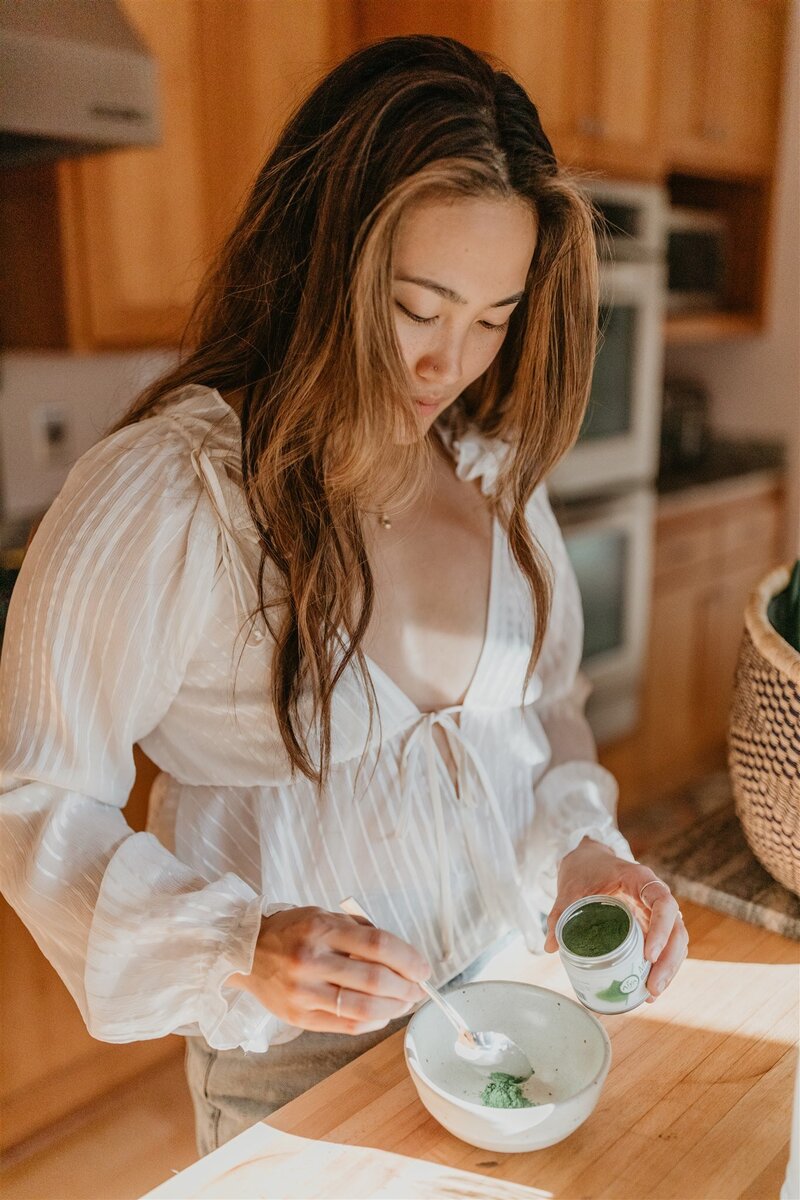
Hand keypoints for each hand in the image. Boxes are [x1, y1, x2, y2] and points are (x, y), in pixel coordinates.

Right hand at [226, 906, 430, 1033]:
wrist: (244, 952)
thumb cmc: (291, 931)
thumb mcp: (323, 916)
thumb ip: (358, 932)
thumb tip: (401, 956)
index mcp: (321, 929)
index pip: (378, 945)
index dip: (408, 959)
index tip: (423, 969)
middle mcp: (312, 960)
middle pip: (374, 979)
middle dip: (406, 988)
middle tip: (419, 990)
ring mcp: (304, 992)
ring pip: (362, 1008)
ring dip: (393, 1009)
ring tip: (405, 1004)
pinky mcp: (298, 1017)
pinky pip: (344, 1025)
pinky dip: (370, 1022)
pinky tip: (382, 1016)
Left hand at [544, 838, 688, 1001]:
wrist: (588, 860)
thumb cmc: (584, 869)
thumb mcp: (570, 887)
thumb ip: (561, 913)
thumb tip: (551, 947)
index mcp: (640, 879)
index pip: (663, 903)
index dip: (661, 930)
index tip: (648, 955)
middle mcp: (654, 896)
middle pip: (677, 929)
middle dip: (668, 961)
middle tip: (652, 987)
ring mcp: (655, 912)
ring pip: (676, 941)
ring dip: (669, 969)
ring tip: (651, 995)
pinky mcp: (651, 926)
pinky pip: (665, 947)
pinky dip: (661, 968)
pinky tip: (648, 991)